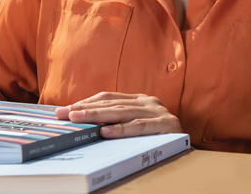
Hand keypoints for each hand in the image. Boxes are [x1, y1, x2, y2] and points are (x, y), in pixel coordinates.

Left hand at [56, 92, 181, 137]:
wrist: (187, 151)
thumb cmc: (157, 140)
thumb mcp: (136, 126)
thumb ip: (117, 121)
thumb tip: (83, 124)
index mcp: (140, 100)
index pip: (108, 98)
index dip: (85, 102)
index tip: (64, 110)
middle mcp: (149, 102)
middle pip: (111, 104)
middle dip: (84, 109)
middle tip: (63, 114)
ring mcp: (158, 112)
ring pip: (122, 113)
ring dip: (97, 116)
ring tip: (77, 119)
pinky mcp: (166, 125)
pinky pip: (139, 127)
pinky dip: (121, 130)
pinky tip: (104, 132)